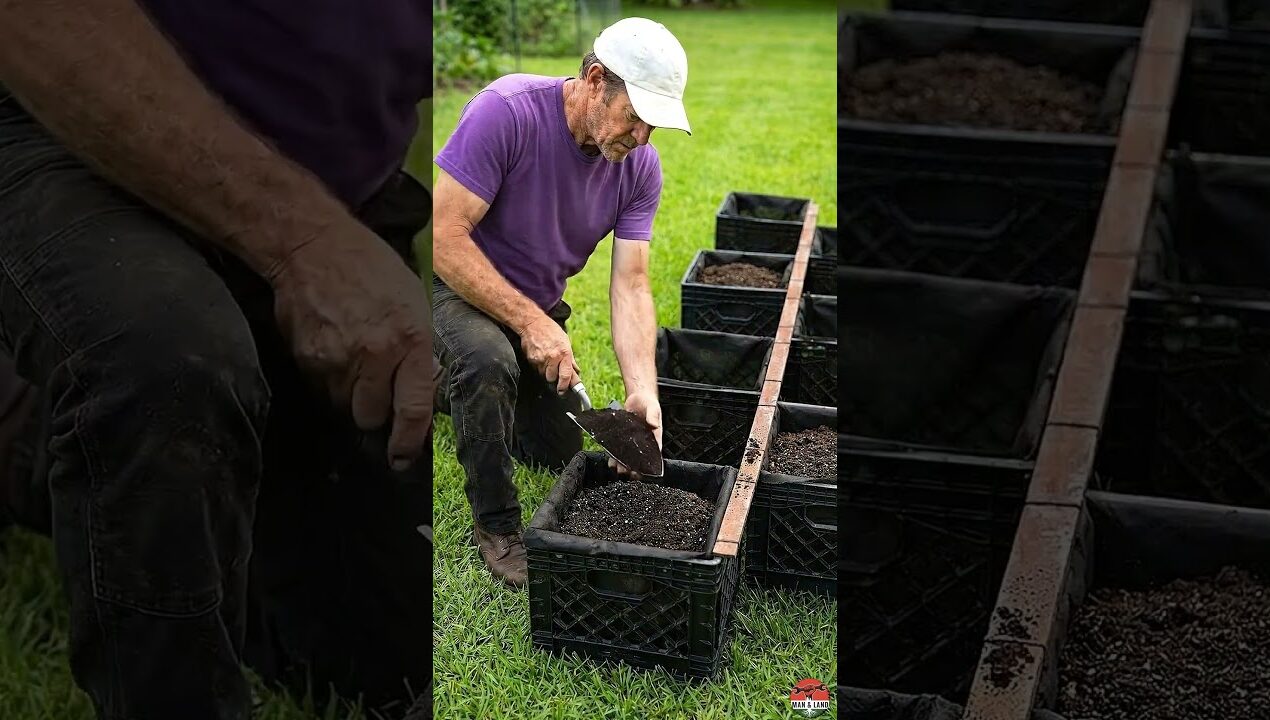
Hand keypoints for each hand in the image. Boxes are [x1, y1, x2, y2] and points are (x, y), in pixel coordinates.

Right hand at [269, 223, 433, 470]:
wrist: (312, 246)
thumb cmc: (372, 269)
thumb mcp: (414, 303)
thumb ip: (418, 351)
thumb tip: (420, 393)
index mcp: (410, 341)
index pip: (412, 409)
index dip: (407, 442)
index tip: (402, 459)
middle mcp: (374, 356)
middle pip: (371, 417)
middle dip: (375, 415)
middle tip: (376, 396)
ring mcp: (335, 360)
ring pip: (343, 407)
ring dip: (350, 398)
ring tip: (353, 364)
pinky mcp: (305, 359)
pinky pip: (320, 389)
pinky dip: (328, 382)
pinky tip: (332, 353)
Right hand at [520, 315, 579, 394]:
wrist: (533, 323)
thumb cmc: (551, 331)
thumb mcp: (565, 342)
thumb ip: (571, 359)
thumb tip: (576, 372)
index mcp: (564, 353)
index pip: (566, 376)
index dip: (565, 386)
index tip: (564, 391)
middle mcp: (553, 358)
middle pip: (552, 379)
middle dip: (554, 378)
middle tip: (555, 372)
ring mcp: (541, 359)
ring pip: (543, 375)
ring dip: (546, 372)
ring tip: (547, 360)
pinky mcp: (531, 359)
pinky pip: (536, 369)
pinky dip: (539, 366)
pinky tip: (540, 356)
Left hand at [608, 390, 662, 479]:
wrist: (638, 397)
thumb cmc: (649, 403)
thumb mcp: (653, 408)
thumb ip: (653, 416)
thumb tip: (654, 425)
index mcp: (654, 438)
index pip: (652, 455)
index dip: (647, 465)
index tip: (641, 472)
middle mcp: (644, 442)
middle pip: (639, 459)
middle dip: (632, 467)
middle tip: (626, 472)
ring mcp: (633, 441)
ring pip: (628, 457)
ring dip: (622, 464)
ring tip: (617, 469)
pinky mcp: (623, 438)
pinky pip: (619, 449)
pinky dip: (615, 456)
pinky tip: (611, 461)